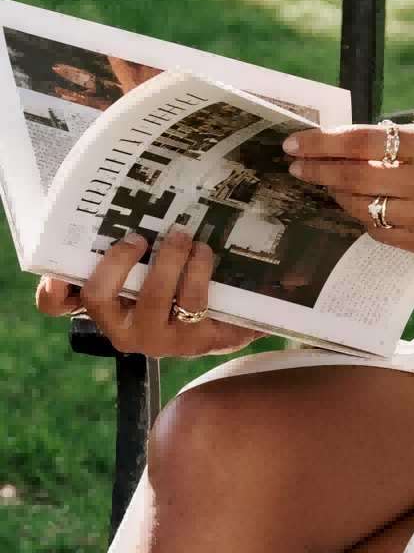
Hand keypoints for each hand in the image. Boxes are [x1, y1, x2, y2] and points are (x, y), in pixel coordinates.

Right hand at [35, 229, 257, 358]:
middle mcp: (122, 330)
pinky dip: (198, 269)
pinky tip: (203, 252)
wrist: (224, 321)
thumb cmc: (176, 287)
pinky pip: (192, 301)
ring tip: (181, 237)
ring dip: (167, 259)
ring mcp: (158, 339)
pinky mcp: (195, 340)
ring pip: (151, 297)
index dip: (50, 284)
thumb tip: (118, 212)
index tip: (62, 260)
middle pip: (98, 297)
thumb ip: (127, 248)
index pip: (55, 304)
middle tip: (139, 237)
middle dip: (117, 260)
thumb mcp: (146, 266)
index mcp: (103, 307)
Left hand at [282, 123, 413, 260]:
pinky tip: (356, 208)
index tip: (295, 141)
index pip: (362, 140)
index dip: (322, 142)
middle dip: (317, 170)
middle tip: (295, 165)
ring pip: (364, 208)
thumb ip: (405, 143)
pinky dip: (364, 219)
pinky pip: (382, 234)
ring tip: (325, 186)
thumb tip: (349, 144)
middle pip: (355, 176)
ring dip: (337, 197)